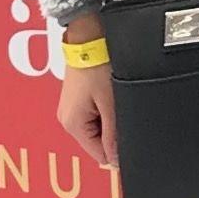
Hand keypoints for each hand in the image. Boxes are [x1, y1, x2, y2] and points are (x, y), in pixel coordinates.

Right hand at [55, 15, 116, 168]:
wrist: (89, 36)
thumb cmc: (98, 65)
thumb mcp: (111, 104)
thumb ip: (113, 135)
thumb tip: (117, 161)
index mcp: (72, 125)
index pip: (100, 155)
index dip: (119, 149)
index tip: (131, 133)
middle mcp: (67, 119)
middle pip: (98, 142)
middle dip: (114, 131)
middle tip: (122, 109)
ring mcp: (71, 108)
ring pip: (98, 128)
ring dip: (110, 119)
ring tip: (114, 98)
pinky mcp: (76, 99)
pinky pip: (95, 114)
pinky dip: (105, 109)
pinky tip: (110, 94)